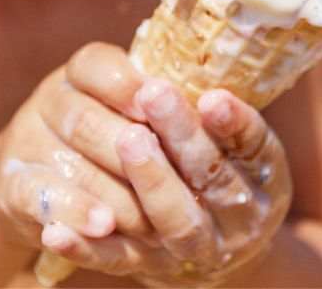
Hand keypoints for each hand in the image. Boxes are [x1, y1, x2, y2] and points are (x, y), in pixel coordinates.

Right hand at [0, 44, 154, 256]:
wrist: (30, 184)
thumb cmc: (102, 141)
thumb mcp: (124, 112)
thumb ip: (157, 108)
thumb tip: (214, 109)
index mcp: (81, 72)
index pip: (97, 65)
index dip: (128, 86)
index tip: (158, 103)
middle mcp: (51, 100)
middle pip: (88, 119)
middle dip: (133, 151)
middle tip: (174, 178)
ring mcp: (26, 142)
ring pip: (71, 163)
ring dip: (115, 192)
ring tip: (152, 218)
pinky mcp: (11, 187)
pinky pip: (42, 198)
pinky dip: (74, 212)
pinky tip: (102, 225)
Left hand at [42, 75, 292, 286]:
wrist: (213, 243)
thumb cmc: (216, 168)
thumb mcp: (233, 141)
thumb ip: (212, 107)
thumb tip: (178, 55)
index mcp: (265, 179)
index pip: (256, 147)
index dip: (235, 122)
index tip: (211, 95)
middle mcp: (240, 220)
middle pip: (214, 177)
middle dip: (184, 135)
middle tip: (155, 94)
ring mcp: (196, 248)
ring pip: (176, 219)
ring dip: (152, 179)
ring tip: (127, 139)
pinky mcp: (148, 266)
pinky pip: (117, 257)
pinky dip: (87, 246)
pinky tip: (57, 229)